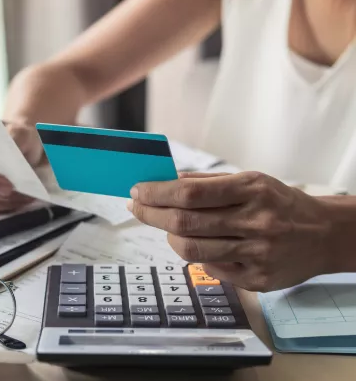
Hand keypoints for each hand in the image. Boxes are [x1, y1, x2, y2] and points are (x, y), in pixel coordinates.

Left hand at [127, 172, 334, 291]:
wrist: (324, 235)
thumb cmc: (279, 203)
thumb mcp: (250, 180)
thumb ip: (207, 182)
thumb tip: (165, 182)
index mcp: (252, 190)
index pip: (190, 193)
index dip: (157, 193)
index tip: (138, 191)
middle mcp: (256, 222)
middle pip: (185, 222)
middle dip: (151, 214)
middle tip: (137, 207)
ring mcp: (257, 255)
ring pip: (192, 250)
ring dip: (168, 236)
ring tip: (166, 226)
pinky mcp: (257, 280)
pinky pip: (209, 268)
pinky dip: (195, 254)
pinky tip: (197, 243)